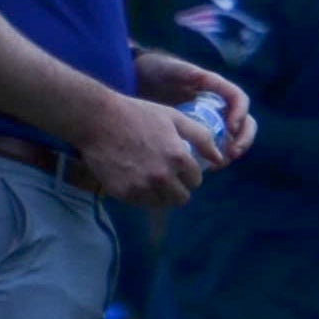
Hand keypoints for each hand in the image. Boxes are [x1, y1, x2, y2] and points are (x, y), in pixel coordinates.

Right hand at [77, 88, 223, 210]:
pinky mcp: (124, 193)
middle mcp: (162, 176)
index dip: (190, 173)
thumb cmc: (138, 114)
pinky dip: (142, 194)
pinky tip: (136, 178)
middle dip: (179, 188)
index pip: (196, 180)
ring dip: (161, 194)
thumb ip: (201, 137)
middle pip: (182, 198)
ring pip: (162, 204)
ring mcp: (142, 187)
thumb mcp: (174, 118)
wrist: (98, 120)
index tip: (180, 166)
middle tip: (168, 176)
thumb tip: (220, 158)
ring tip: (152, 178)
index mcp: (179, 158)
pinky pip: (141, 203)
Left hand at [132, 50, 254, 161]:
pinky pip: (216, 149)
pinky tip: (206, 168)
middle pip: (245, 123)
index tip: (231, 128)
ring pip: (233, 139)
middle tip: (231, 153)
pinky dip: (216, 159)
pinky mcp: (201, 135)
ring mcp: (212, 121)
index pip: (239, 99)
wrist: (141, 81)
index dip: (240, 113)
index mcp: (217, 88)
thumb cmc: (159, 72)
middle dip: (243, 140)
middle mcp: (220, 105)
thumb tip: (202, 78)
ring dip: (231, 153)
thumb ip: (187, 73)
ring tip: (218, 165)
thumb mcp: (173, 70)